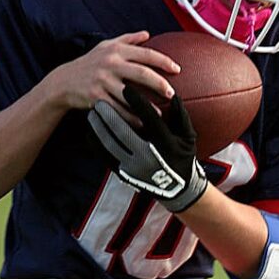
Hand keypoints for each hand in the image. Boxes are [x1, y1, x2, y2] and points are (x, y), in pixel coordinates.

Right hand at [53, 32, 179, 117]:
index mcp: (116, 51)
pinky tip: (142, 121)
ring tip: (160, 113)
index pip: (145, 54)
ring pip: (130, 95)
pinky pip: (118, 109)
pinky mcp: (96, 97)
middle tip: (171, 92)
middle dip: (159, 83)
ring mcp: (103, 81)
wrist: (64, 81)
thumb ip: (128, 40)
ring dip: (147, 106)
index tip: (176, 69)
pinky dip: (131, 117)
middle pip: (141, 73)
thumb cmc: (89, 63)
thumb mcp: (106, 47)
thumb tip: (147, 34)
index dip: (163, 61)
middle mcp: (110, 64)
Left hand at [88, 87, 207, 212]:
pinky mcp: (125, 175)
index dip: (137, 102)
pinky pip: (106, 158)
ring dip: (99, 127)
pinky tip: (90, 133)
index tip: (127, 88)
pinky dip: (96, 145)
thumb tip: (175, 97)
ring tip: (92, 113)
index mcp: (165, 144)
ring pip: (110, 144)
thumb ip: (181, 117)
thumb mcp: (188, 138)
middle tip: (100, 100)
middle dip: (109, 114)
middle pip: (122, 131)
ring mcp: (134, 167)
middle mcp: (147, 156)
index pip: (148, 119)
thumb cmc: (183, 158)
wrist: (178, 190)